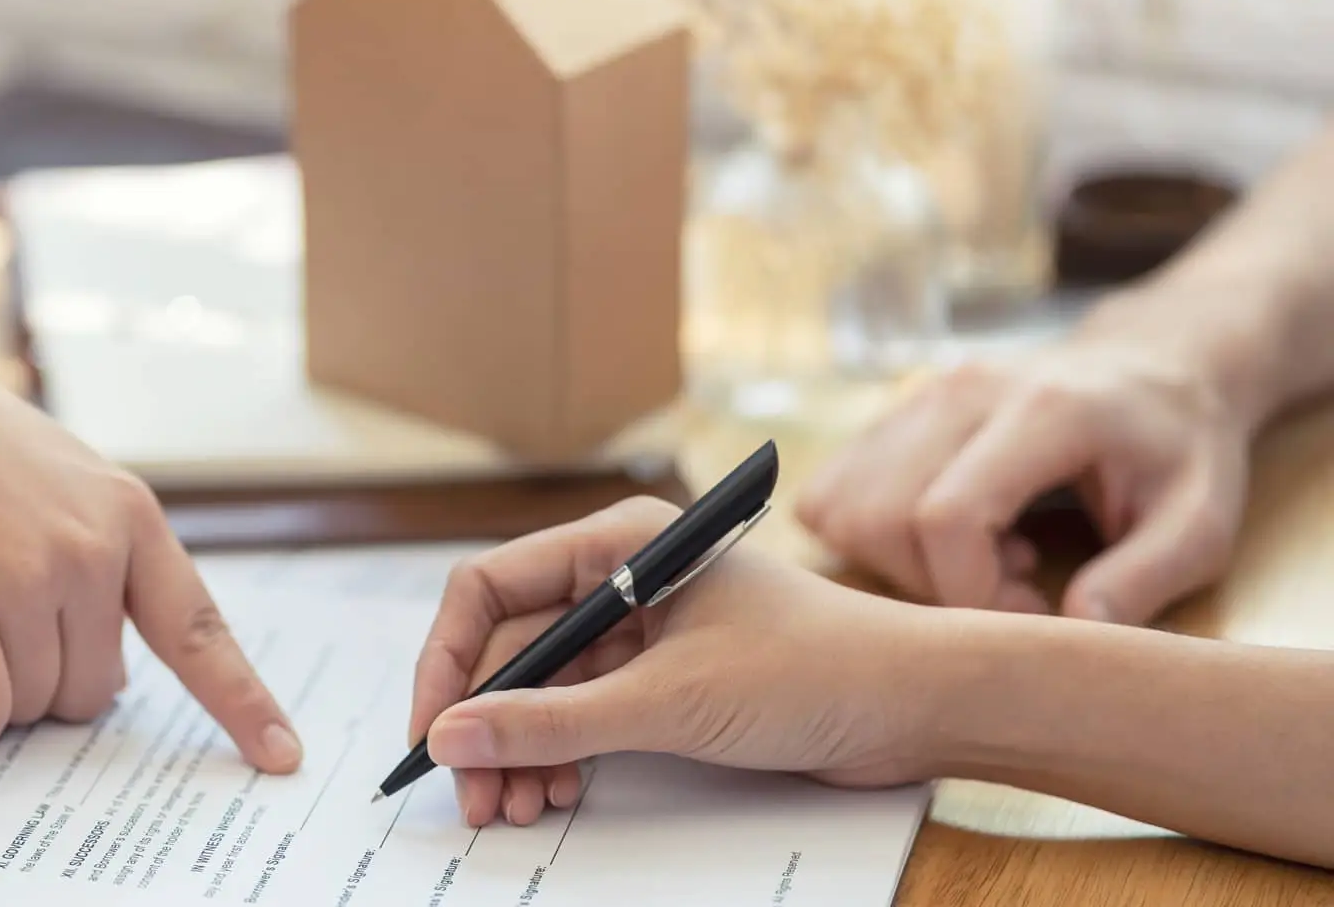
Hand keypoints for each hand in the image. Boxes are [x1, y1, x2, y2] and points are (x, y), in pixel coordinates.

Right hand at [0, 326, 303, 769]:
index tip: (281, 754)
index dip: (242, 700)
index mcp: (128, 517)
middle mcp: (89, 549)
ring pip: (31, 707)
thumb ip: (100, 554)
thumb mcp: (60, 478)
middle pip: (92, 693)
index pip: (198, 629)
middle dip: (46, 685)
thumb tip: (115, 672)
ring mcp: (26, 574)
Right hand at [409, 498, 935, 826]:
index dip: (449, 660)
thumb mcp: (670, 701)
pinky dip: (560, 755)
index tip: (431, 730)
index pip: (491, 588)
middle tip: (472, 793)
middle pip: (513, 647)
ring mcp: (643, 632)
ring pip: (545, 688)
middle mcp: (623, 578)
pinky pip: (584, 714)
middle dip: (485, 723)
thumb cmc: (814, 668)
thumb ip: (553, 723)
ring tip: (513, 805)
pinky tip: (554, 792)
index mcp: (619, 542)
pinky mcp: (666, 680)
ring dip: (519, 747)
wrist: (917, 706)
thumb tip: (452, 737)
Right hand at [796, 327, 1252, 626]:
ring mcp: (918, 395)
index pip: (945, 517)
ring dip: (895, 561)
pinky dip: (873, 536)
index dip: (971, 593)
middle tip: (1012, 586)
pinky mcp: (893, 413)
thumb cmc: (1181, 450)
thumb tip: (1068, 632)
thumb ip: (1144, 580)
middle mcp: (962, 391)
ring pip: (840, 505)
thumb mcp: (1202, 523)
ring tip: (981, 558)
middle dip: (931, 584)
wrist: (1152, 366)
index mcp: (1043, 410)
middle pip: (878, 516)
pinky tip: (947, 536)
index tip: (1034, 609)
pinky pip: (833, 491)